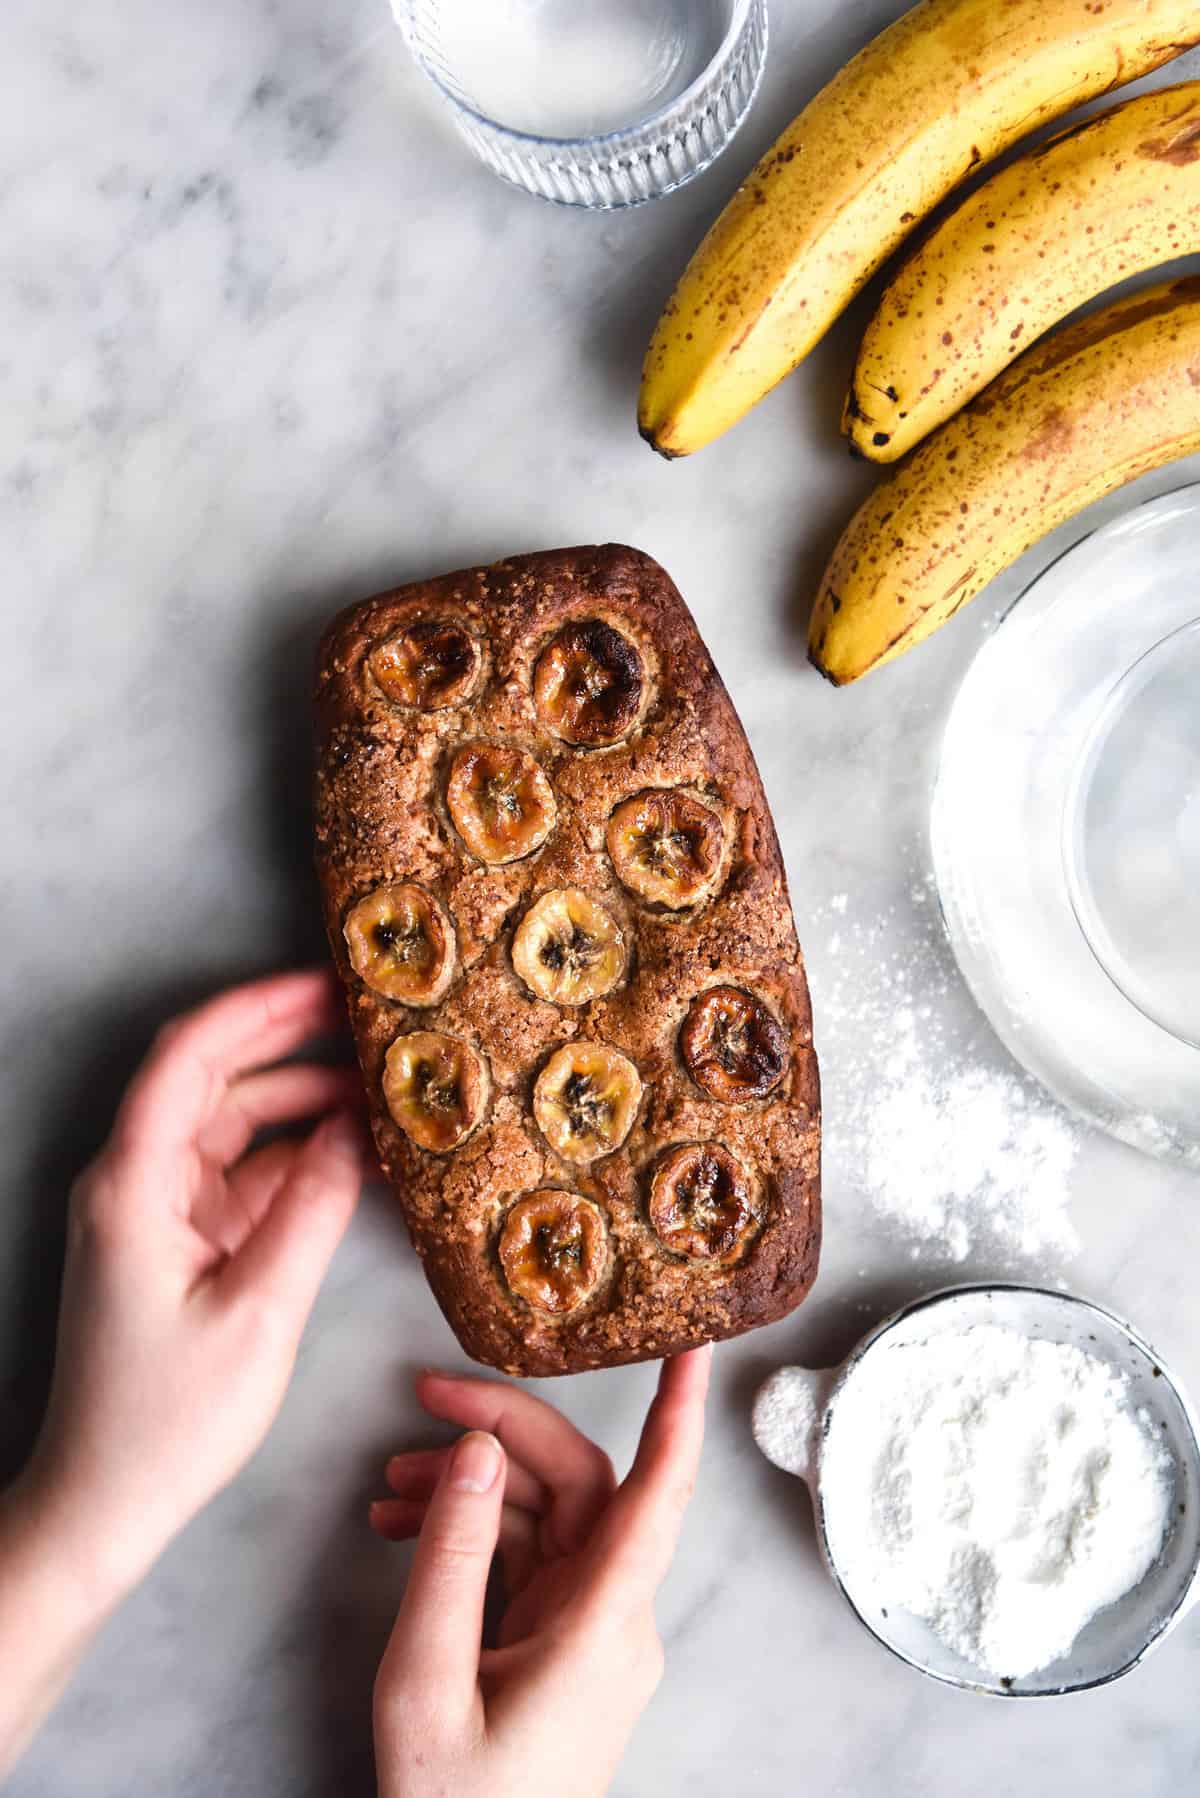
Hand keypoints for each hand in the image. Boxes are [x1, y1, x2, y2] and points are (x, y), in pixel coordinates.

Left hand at [17, 968, 365, 1600]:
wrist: (104, 1501)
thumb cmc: (167, 1420)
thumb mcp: (258, 1311)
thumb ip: (311, 1209)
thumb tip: (358, 1130)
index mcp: (133, 1186)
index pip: (188, 1059)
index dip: (256, 1009)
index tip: (324, 984)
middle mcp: (135, 1182)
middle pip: (211, 1077)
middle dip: (287, 1039)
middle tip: (367, 1016)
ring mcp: (155, 1209)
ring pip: (231, 1121)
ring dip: (299, 1099)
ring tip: (379, 1082)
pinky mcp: (178, 1240)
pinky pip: (240, 1172)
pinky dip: (293, 1155)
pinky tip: (354, 1149)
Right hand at [371, 1347, 711, 1797]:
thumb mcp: (427, 1679)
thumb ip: (452, 1557)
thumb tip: (481, 1450)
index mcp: (603, 1625)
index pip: (658, 1494)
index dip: (679, 1412)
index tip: (695, 1344)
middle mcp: (613, 1618)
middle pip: (578, 1484)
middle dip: (505, 1429)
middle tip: (426, 1395)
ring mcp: (589, 1631)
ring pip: (546, 1516)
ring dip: (472, 1485)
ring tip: (388, 1482)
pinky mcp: (560, 1643)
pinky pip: (527, 1558)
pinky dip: (471, 1533)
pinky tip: (402, 1524)